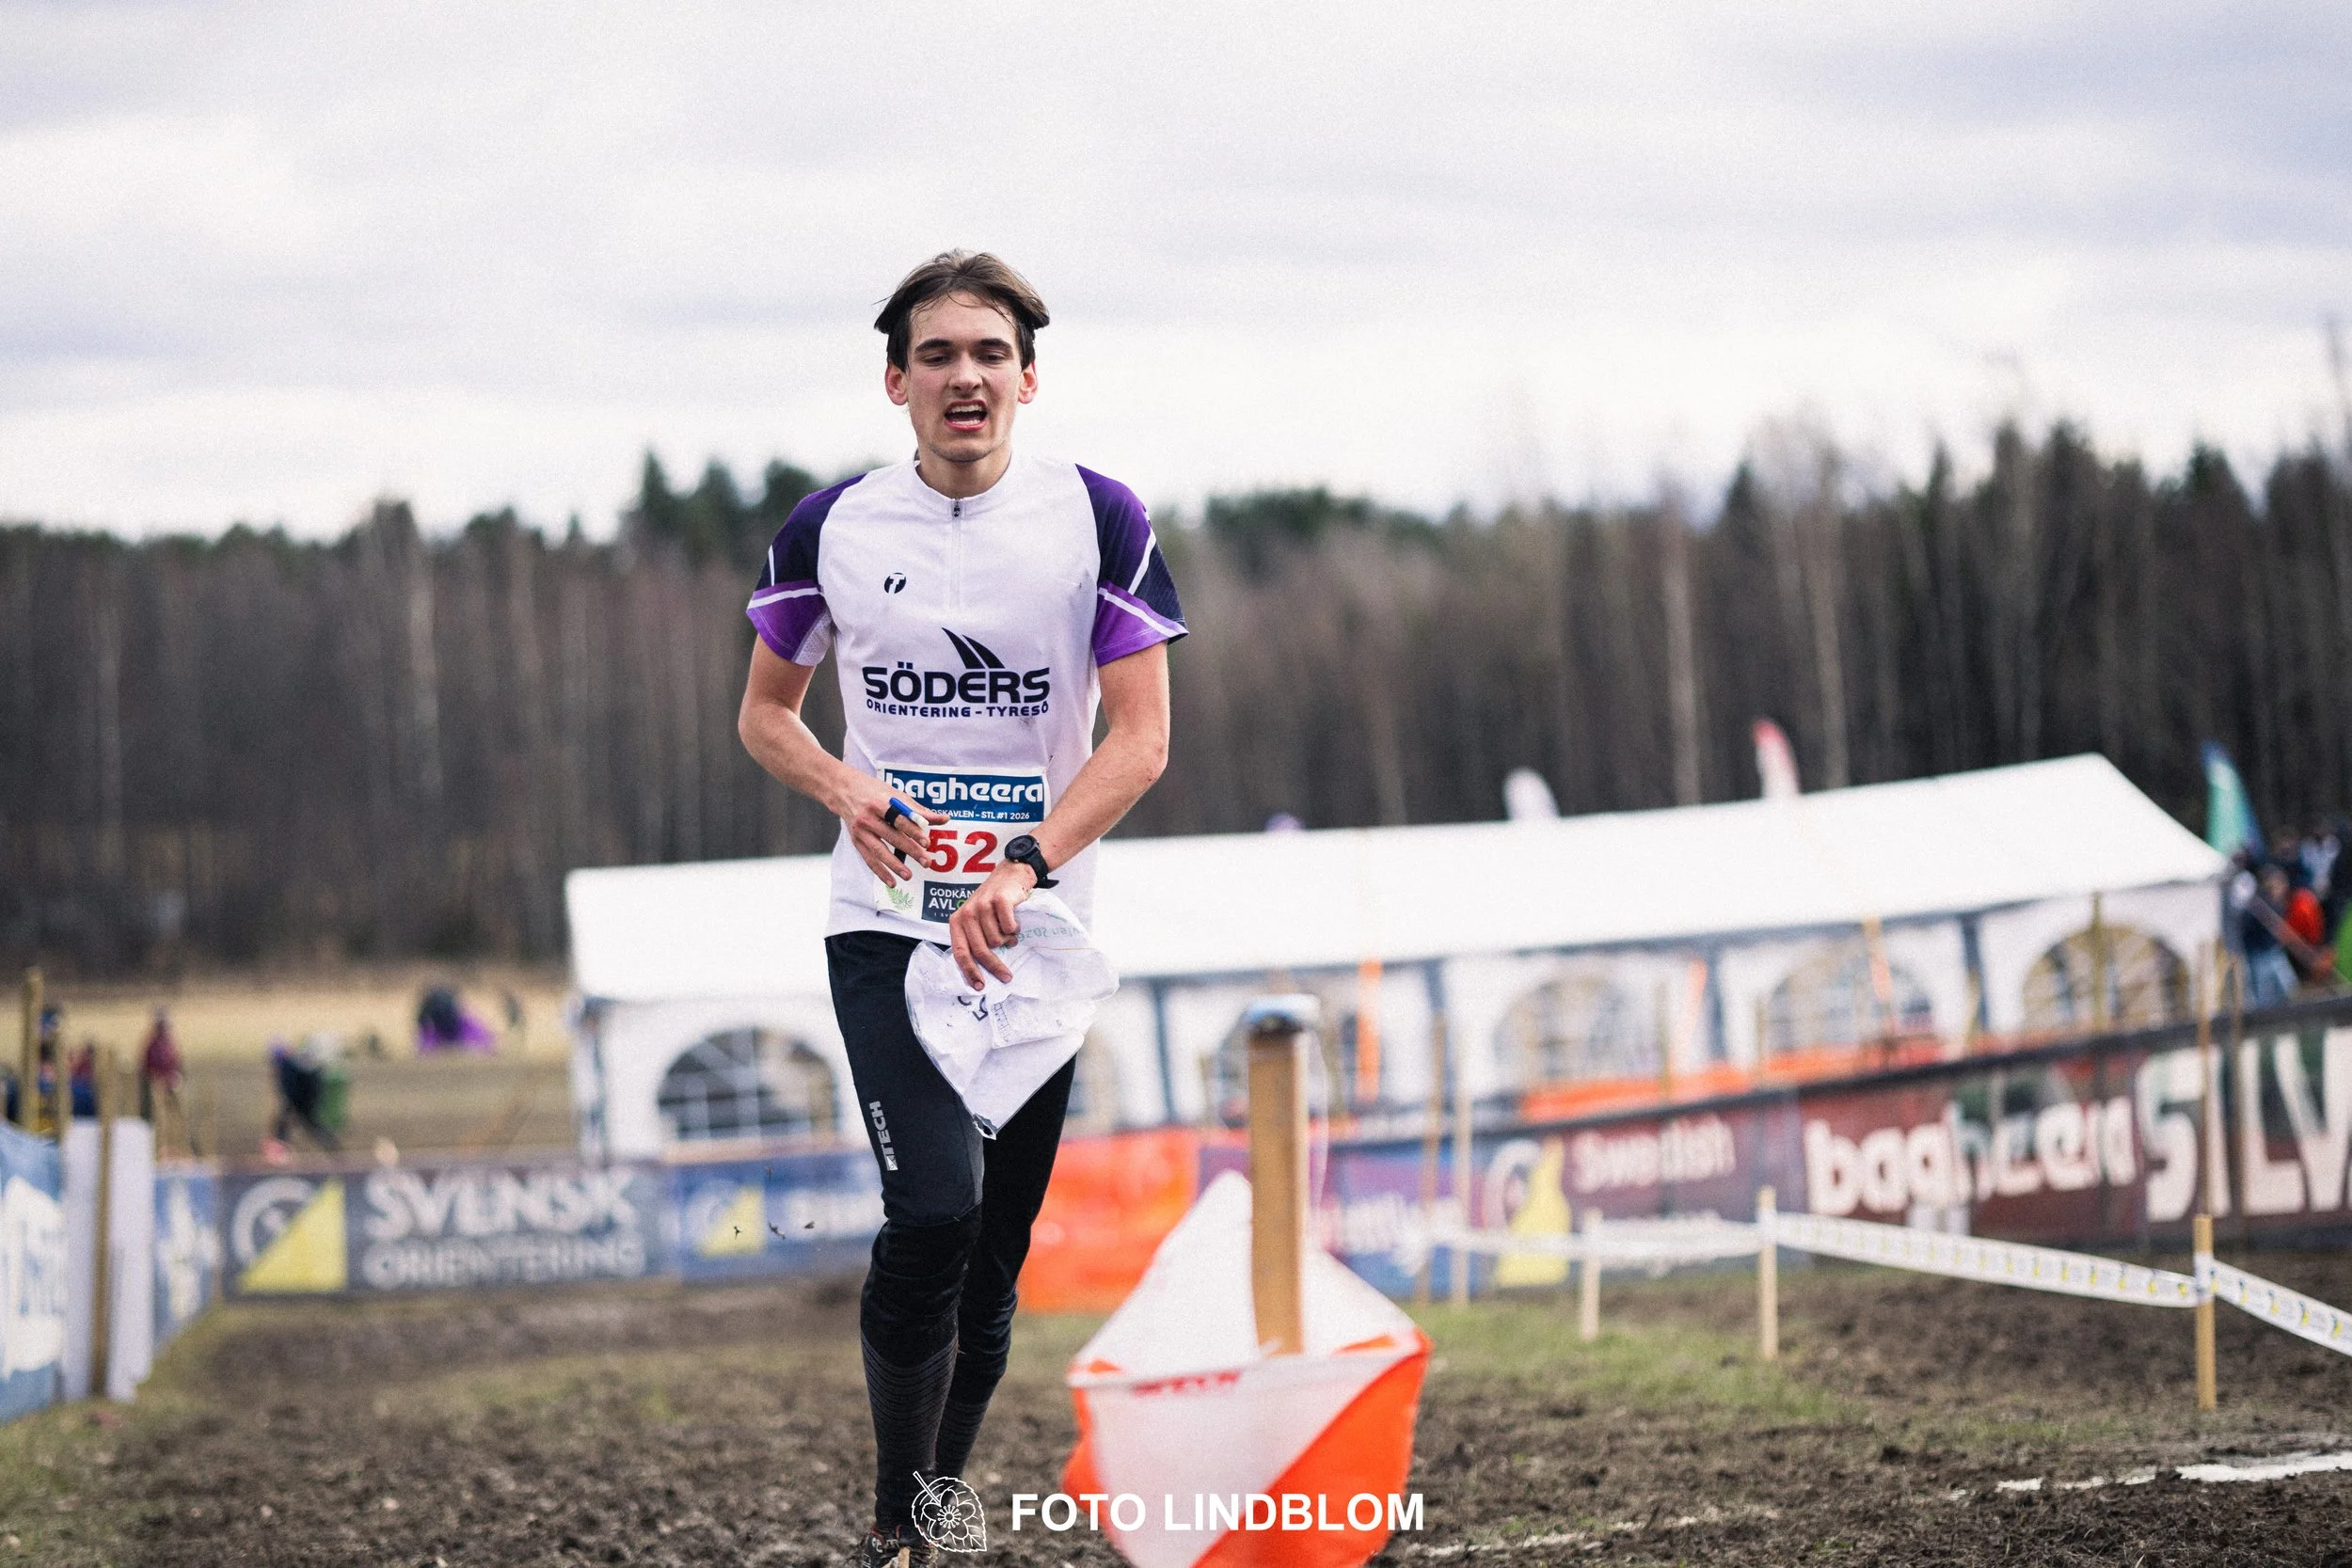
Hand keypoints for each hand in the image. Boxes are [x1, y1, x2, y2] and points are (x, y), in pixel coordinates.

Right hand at [832, 773, 944, 884]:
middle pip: (892, 836)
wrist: (843, 790)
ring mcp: (860, 831)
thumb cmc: (875, 791)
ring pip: (879, 851)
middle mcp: (868, 818)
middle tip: (926, 862)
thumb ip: (919, 810)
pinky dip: (880, 872)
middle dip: (910, 850)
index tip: (927, 842)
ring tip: (909, 876)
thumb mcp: (896, 795)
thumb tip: (944, 819)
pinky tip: (892, 882)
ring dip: (894, 865)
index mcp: (880, 803)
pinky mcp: (856, 841)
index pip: (899, 819)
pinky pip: (869, 859)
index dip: (913, 831)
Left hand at [947, 860, 1037, 988]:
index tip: (980, 986)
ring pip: (997, 940)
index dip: (970, 972)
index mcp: (957, 921)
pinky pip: (1009, 927)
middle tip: (1007, 976)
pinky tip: (1015, 923)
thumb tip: (979, 973)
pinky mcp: (999, 900)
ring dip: (1007, 940)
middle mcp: (967, 913)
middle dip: (995, 966)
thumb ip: (974, 939)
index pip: (960, 952)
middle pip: (980, 950)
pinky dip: (1015, 929)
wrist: (1010, 875)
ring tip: (1009, 932)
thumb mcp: (978, 920)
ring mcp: (983, 905)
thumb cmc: (993, 903)